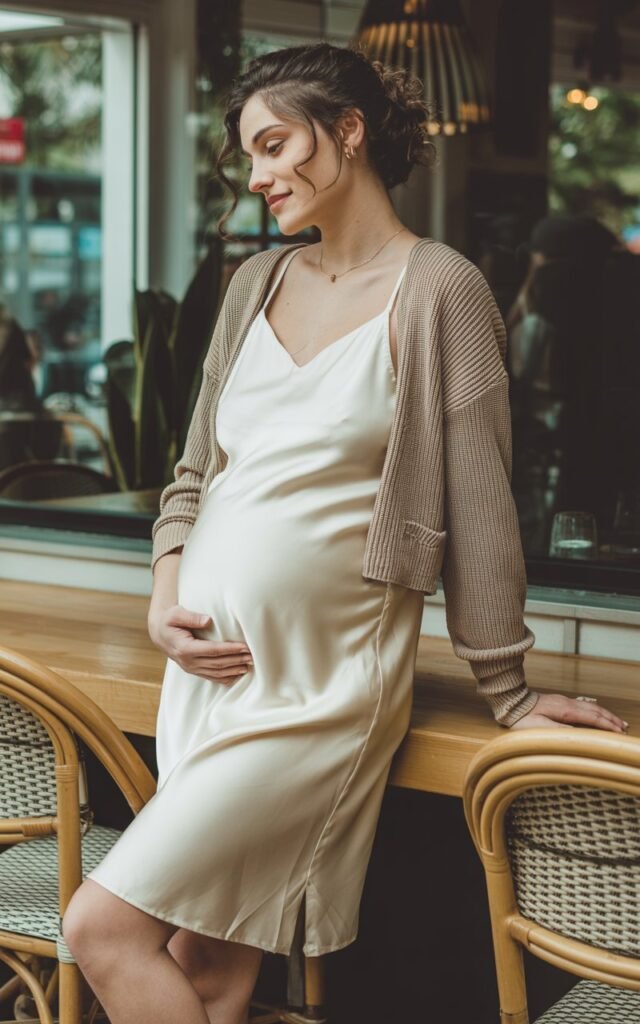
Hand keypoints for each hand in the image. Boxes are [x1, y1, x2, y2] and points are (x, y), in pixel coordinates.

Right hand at [148, 605, 252, 683]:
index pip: (212, 650)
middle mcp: (188, 662)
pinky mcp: (193, 670)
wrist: (159, 633)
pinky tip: (237, 675)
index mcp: (185, 648)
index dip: (230, 649)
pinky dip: (225, 678)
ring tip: (249, 665)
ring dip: (233, 670)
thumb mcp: (176, 614)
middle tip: (253, 656)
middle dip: (236, 660)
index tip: (244, 647)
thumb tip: (208, 620)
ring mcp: (191, 668)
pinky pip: (211, 677)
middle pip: (217, 663)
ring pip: (216, 673)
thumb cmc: (169, 620)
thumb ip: (191, 617)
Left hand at [510, 692, 628, 733]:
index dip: (607, 725)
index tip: (619, 733)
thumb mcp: (540, 728)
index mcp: (566, 711)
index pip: (592, 717)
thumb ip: (560, 731)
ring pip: (590, 706)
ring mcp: (564, 701)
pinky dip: (594, 711)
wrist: (511, 702)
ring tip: (615, 721)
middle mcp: (568, 703)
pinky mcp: (560, 702)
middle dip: (611, 719)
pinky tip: (596, 713)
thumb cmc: (523, 717)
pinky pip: (583, 705)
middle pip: (595, 710)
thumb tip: (579, 735)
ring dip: (604, 714)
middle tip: (624, 728)